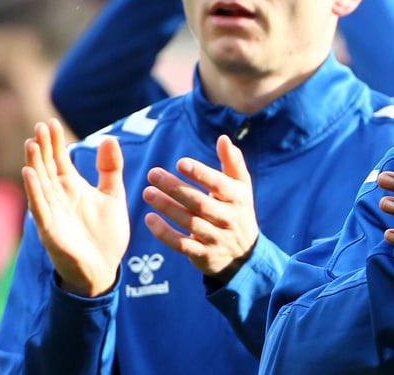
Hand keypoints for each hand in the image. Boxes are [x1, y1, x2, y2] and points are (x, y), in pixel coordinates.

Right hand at [22, 119, 128, 297]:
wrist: (105, 269)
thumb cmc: (106, 234)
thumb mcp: (113, 195)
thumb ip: (110, 169)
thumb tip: (109, 138)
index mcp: (72, 187)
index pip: (60, 159)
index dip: (55, 142)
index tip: (50, 122)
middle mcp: (59, 197)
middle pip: (47, 167)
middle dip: (43, 147)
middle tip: (40, 125)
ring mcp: (52, 212)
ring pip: (40, 184)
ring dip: (35, 164)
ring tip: (32, 144)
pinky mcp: (50, 230)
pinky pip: (40, 207)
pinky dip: (33, 190)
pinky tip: (29, 173)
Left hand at [143, 135, 258, 283]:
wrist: (245, 254)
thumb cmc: (238, 210)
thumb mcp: (241, 187)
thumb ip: (232, 162)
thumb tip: (223, 138)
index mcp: (237, 198)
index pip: (219, 184)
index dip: (200, 174)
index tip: (180, 163)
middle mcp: (228, 218)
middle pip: (199, 202)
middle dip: (175, 188)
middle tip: (153, 173)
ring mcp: (216, 238)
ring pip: (188, 222)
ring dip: (167, 207)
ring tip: (147, 192)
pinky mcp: (203, 255)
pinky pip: (182, 245)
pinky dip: (164, 233)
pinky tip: (149, 219)